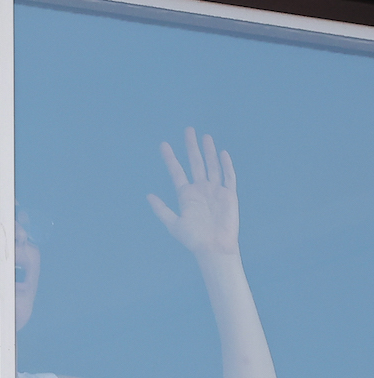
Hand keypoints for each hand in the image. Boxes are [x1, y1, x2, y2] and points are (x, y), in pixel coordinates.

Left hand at [148, 128, 240, 257]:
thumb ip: (162, 209)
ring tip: (205, 137)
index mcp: (185, 195)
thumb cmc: (193, 239)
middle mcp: (200, 189)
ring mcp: (215, 190)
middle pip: (195, 163)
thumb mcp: (173, 224)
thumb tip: (149, 196)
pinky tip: (222, 153)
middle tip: (188, 130)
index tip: (163, 145)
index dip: (170, 159)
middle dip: (191, 147)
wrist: (213, 247)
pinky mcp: (229, 194)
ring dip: (208, 151)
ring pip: (211, 166)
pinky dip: (226, 165)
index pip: (176, 172)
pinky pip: (228, 176)